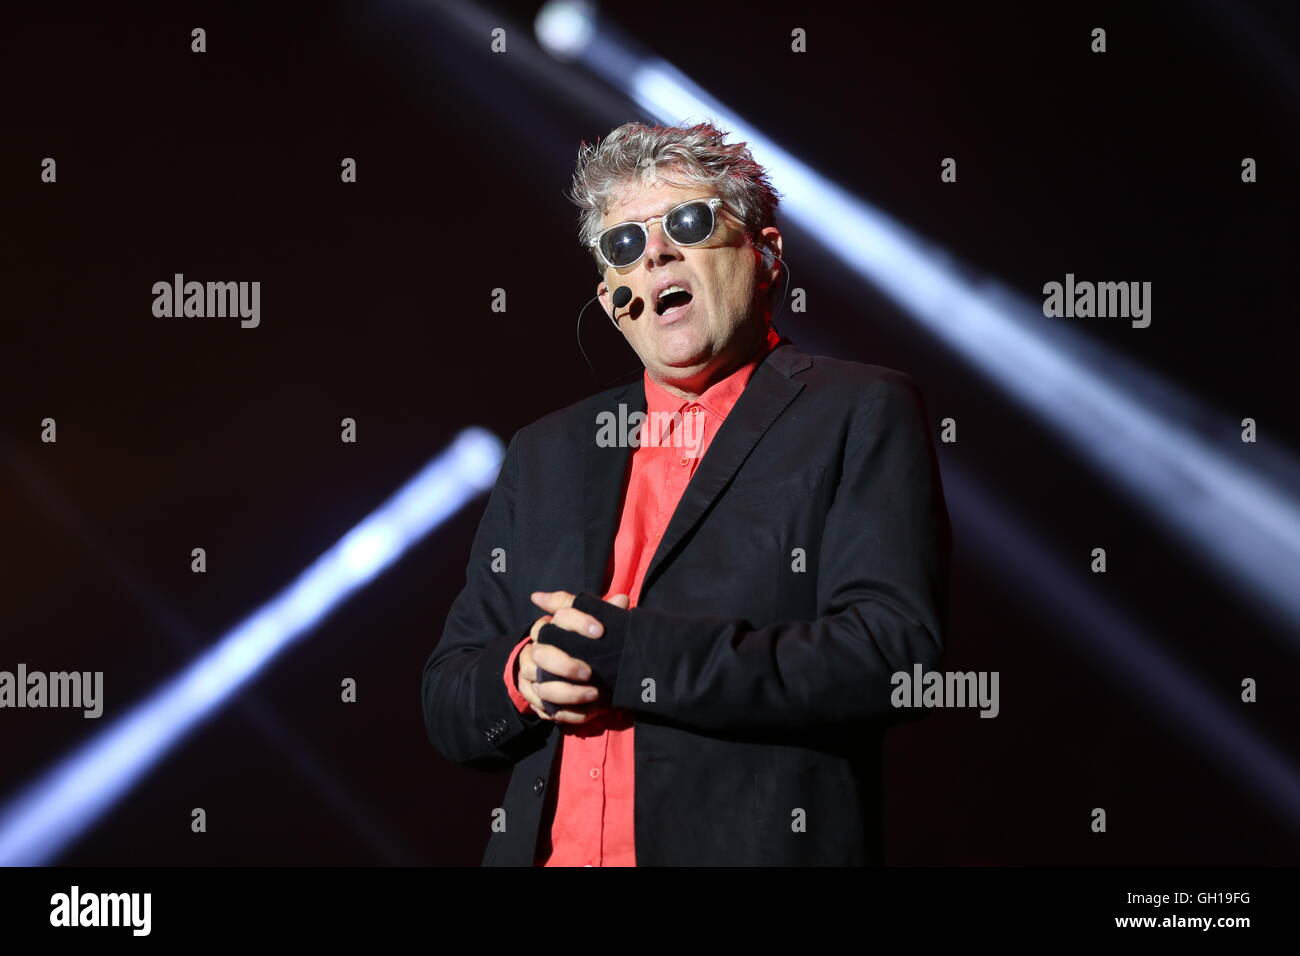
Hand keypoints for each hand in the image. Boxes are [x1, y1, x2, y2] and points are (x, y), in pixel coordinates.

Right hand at [514, 591, 629, 724]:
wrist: (549, 669)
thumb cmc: (575, 644)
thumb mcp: (589, 627)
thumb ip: (604, 613)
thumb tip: (621, 600)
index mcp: (548, 626)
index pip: (559, 617)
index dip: (578, 622)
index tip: (600, 631)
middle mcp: (534, 649)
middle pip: (542, 655)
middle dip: (566, 665)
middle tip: (590, 672)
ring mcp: (530, 675)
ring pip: (542, 686)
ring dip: (569, 693)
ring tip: (594, 696)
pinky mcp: (533, 697)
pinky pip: (547, 709)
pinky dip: (569, 713)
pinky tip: (589, 712)